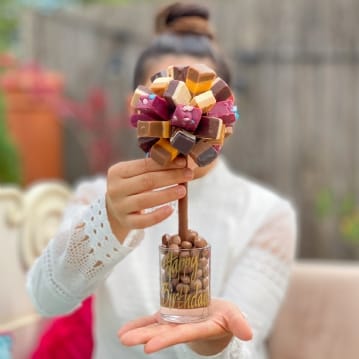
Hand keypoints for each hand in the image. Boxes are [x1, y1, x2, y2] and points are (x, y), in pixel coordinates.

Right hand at [106, 156, 192, 241]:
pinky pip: (144, 221)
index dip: (165, 163)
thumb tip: (181, 161)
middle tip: (188, 175)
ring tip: (183, 190)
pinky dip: (158, 215)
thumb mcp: (135, 173)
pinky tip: (171, 209)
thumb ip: (153, 166)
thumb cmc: (131, 185)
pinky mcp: (126, 222)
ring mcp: (119, 207)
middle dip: (171, 177)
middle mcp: (115, 189)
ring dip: (167, 194)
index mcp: (117, 172)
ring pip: (145, 201)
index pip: (144, 165)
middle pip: (147, 181)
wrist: (115, 206)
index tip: (182, 163)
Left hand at [118, 298, 252, 355]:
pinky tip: (124, 329)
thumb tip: (249, 334)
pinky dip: (139, 323)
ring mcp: (174, 322)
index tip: (148, 347)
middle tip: (125, 341)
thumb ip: (238, 323)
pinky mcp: (169, 314)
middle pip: (162, 333)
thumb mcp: (234, 316)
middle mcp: (182, 328)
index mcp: (197, 329)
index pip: (180, 335)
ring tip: (121, 337)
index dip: (165, 339)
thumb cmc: (226, 316)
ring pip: (154, 327)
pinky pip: (152, 319)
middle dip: (144, 337)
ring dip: (138, 331)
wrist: (217, 314)